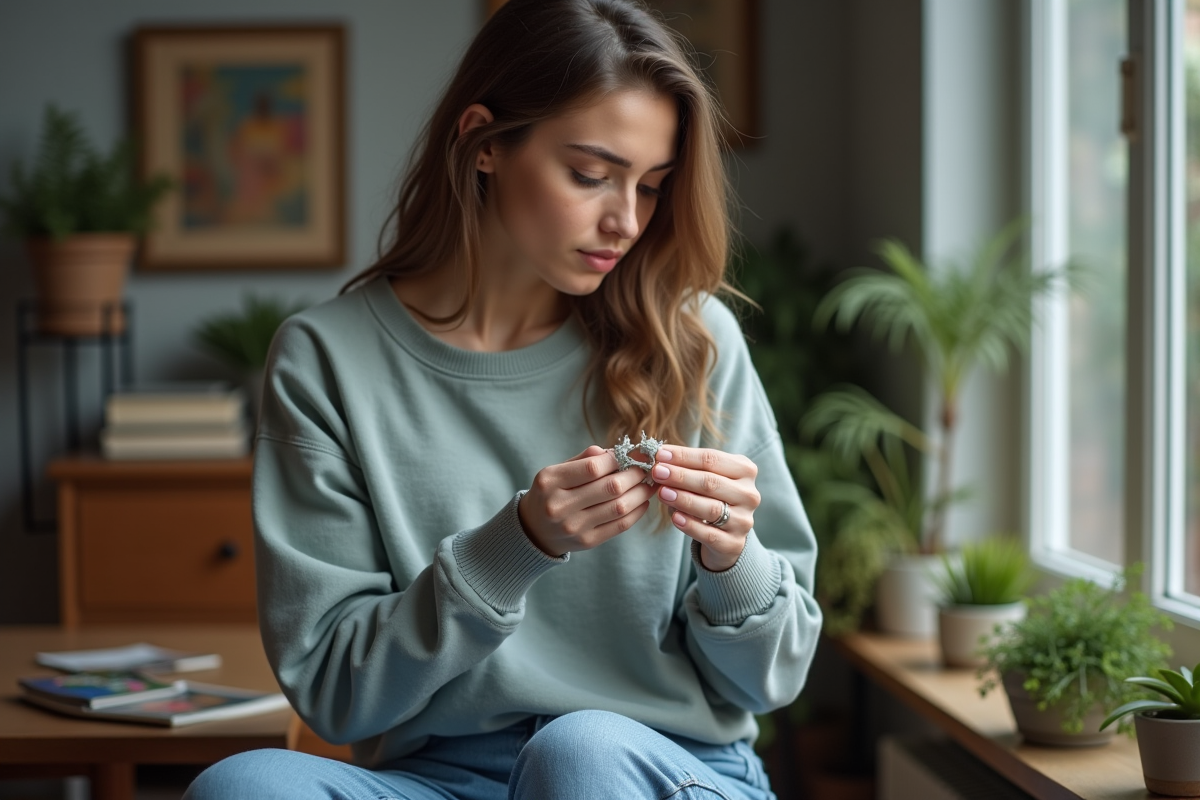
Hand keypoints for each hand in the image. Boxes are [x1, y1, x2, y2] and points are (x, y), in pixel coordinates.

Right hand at [518, 446, 656, 556]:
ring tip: (650, 483)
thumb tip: (619, 452)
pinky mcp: (587, 542)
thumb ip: (584, 459)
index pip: (593, 468)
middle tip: (649, 467)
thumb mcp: (557, 471)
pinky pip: (620, 526)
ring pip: (619, 507)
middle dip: (636, 474)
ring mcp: (574, 527)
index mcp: (550, 481)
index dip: (619, 459)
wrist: (534, 530)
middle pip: (610, 487)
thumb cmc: (551, 493)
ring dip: (641, 493)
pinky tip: (642, 501)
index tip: (635, 454)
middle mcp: (559, 506)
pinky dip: (637, 512)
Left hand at [651, 446, 759, 571]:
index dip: (684, 456)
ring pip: (711, 508)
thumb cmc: (712, 497)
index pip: (712, 459)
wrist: (725, 535)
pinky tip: (675, 517)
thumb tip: (660, 458)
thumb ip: (688, 467)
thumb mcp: (706, 477)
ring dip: (683, 499)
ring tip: (662, 493)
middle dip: (680, 476)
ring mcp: (744, 520)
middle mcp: (749, 494)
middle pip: (711, 482)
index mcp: (745, 470)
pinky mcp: (734, 543)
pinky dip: (690, 525)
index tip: (660, 454)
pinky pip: (710, 534)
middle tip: (657, 472)